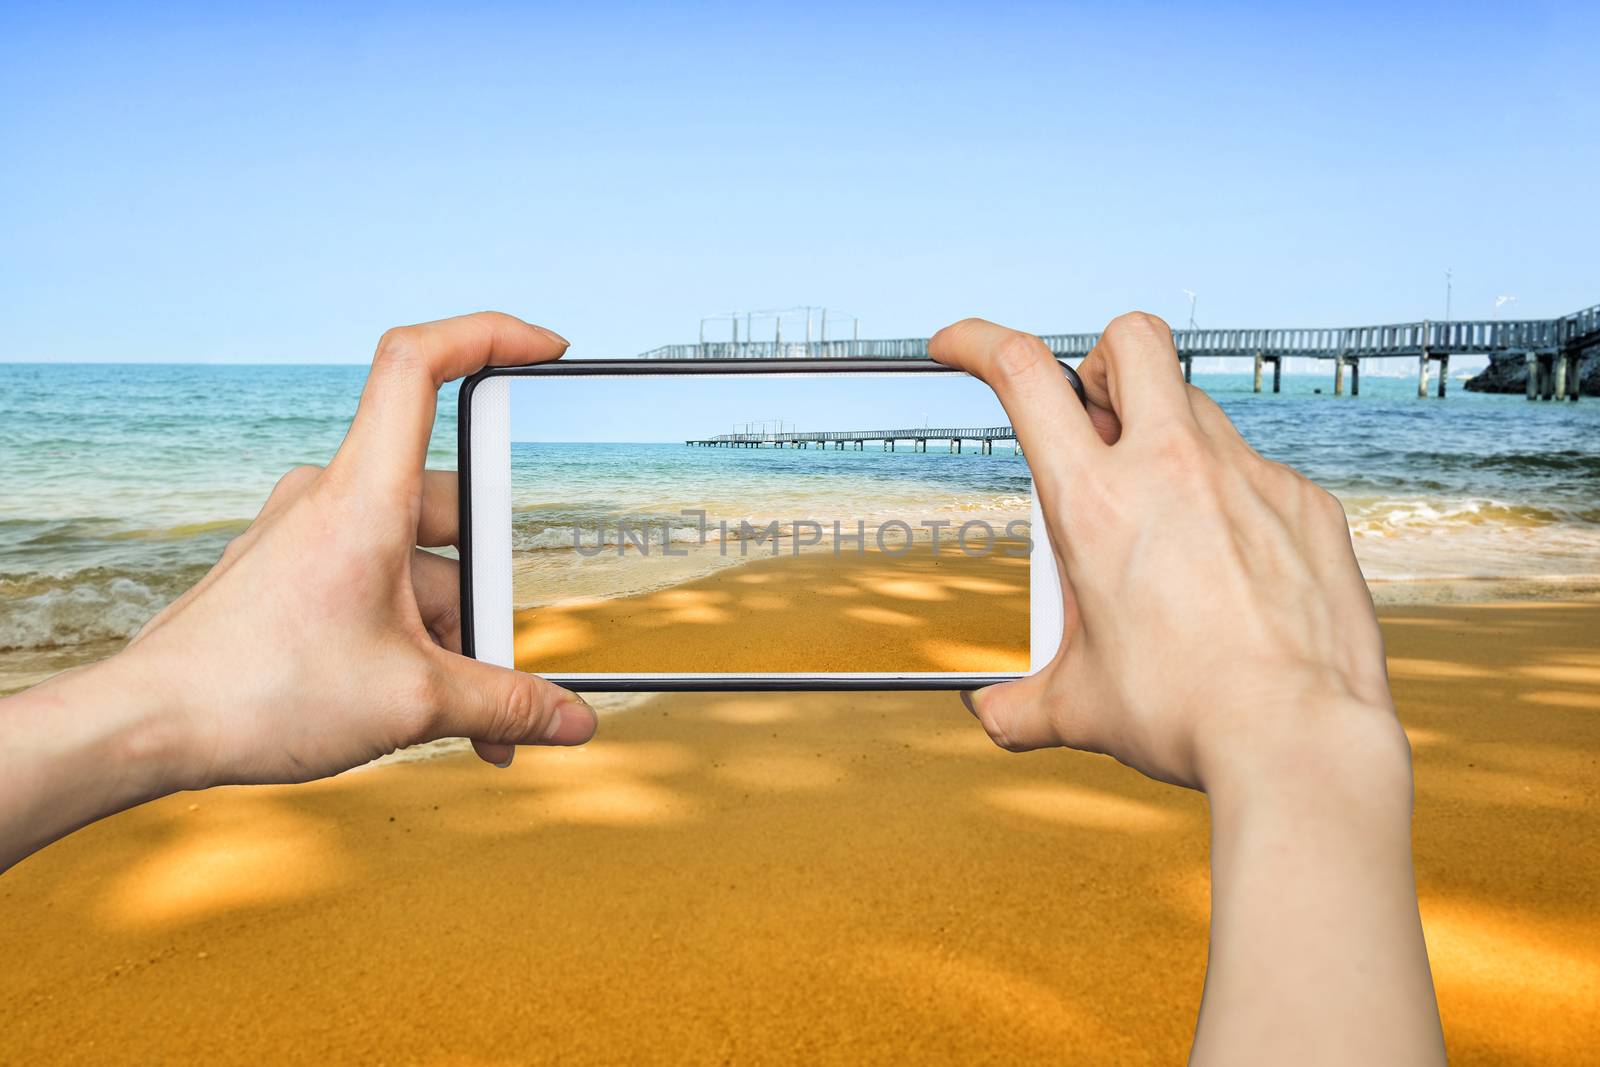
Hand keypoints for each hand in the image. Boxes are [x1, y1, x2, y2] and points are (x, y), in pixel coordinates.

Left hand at [120, 311, 597, 784]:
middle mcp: (332, 498)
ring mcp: (307, 534)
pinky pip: (376, 585)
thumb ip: (506, 704)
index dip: (489, 334)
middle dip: (488, 595)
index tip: (547, 348)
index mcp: (362, 497)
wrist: (147, 729)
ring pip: (415, 562)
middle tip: (503, 665)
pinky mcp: (292, 572)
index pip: (418, 364)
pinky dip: (411, 637)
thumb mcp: (414, 704)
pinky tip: (423, 704)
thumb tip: (575, 723)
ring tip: (469, 718)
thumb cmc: (261, 695)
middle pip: (448, 509)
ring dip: (452, 634)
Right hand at [932, 315, 1443, 1064]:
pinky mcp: (1305, 504)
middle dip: (1101, 360)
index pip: (1023, 374)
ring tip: (1163, 519)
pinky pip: (1257, 473)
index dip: (979, 340)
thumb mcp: (1079, 707)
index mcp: (1094, 503)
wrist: (1297, 743)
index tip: (959, 345)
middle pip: (1131, 340)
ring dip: (1166, 436)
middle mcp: (1171, 468)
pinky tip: (1232, 567)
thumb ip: (1022, 703)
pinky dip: (1231, 500)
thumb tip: (994, 714)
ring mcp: (1248, 477)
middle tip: (1096, 417)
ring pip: (1198, 406)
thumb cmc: (1183, 718)